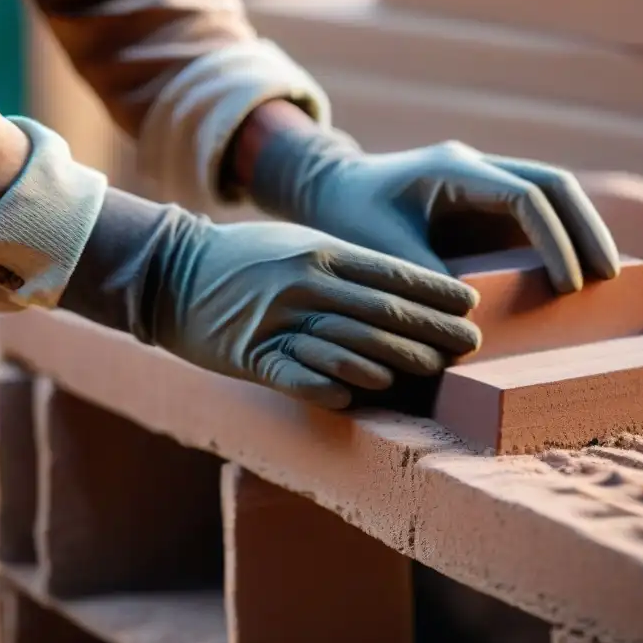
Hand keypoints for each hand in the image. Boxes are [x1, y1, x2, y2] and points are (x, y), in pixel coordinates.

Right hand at [146, 214, 480, 408]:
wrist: (170, 270)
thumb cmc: (248, 257)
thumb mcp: (301, 245)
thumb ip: (349, 265)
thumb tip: (404, 288)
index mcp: (322, 253)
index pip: (391, 273)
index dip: (436, 292)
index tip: (472, 306)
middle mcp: (305, 284)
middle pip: (379, 312)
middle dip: (430, 330)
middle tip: (470, 346)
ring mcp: (276, 320)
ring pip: (345, 345)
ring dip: (392, 361)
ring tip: (429, 372)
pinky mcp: (248, 354)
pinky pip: (293, 374)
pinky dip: (324, 385)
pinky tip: (355, 397)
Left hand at [251, 130, 619, 292]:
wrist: (332, 191)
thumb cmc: (350, 218)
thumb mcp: (382, 250)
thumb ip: (426, 280)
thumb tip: (474, 322)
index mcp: (454, 170)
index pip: (526, 194)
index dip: (555, 238)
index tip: (567, 284)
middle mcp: (479, 169)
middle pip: (555, 184)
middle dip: (587, 229)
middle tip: (609, 277)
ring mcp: (487, 184)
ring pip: (555, 196)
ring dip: (582, 233)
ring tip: (605, 280)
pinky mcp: (488, 205)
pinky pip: (537, 217)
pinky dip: (560, 242)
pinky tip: (575, 277)